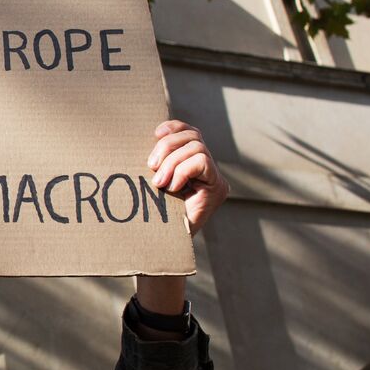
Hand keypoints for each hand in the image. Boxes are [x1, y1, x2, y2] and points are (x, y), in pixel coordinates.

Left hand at [146, 120, 229, 236]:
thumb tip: (151, 135)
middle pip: (193, 136)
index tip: (155, 134)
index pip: (189, 132)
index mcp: (192, 162)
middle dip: (167, 147)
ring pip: (196, 148)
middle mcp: (208, 167)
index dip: (174, 127)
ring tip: (159, 183)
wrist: (162, 242)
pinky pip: (202, 162)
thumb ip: (157, 160)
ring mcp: (215, 177)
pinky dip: (183, 171)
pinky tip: (173, 188)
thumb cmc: (153, 211)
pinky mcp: (218, 187)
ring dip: (172, 163)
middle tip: (151, 168)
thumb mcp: (152, 178)